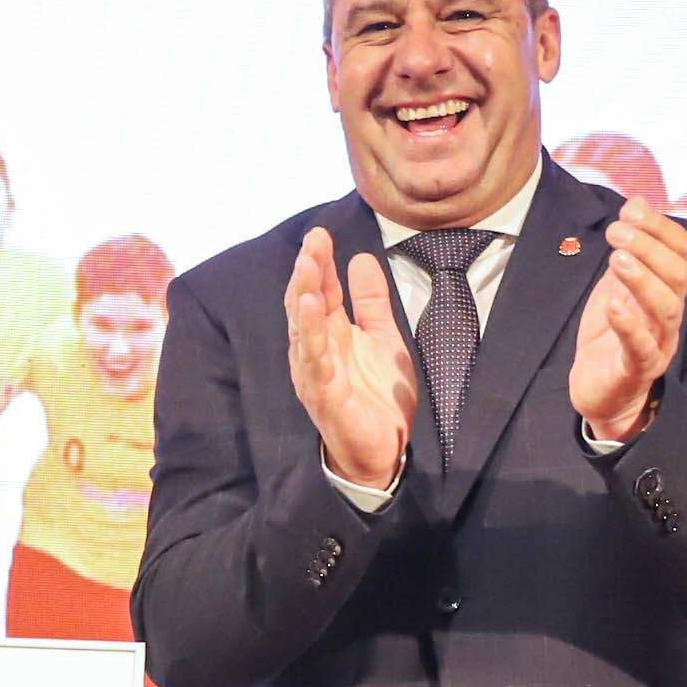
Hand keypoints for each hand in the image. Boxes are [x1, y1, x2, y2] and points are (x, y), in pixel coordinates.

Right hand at [287, 228, 416, 489]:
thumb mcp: (383, 339)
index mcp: (330, 335)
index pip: (321, 291)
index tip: (320, 234)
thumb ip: (372, 302)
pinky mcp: (322, 393)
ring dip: (304, 294)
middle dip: (308, 271)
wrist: (384, 451)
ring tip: (308, 265)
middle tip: (312, 241)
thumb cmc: (377, 398)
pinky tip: (311, 307)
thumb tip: (361, 258)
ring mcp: (314, 372)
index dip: (321, 263)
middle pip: (305, 303)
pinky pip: (313, 358)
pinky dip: (310, 331)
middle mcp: (315, 350)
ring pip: (303, 327)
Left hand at [569, 208, 686, 442]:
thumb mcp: (616, 285)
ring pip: (666, 308)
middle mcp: (668, 315)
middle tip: (615, 231)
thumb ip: (629, 249)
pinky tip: (613, 306)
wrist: (600, 391)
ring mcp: (657, 344)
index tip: (630, 211)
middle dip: (648, 247)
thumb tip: (637, 202)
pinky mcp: (636, 370)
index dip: (660, 227)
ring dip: (643, 279)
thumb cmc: (611, 335)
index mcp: (667, 290)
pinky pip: (641, 348)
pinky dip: (629, 326)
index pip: (682, 252)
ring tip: (617, 258)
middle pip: (678, 276)